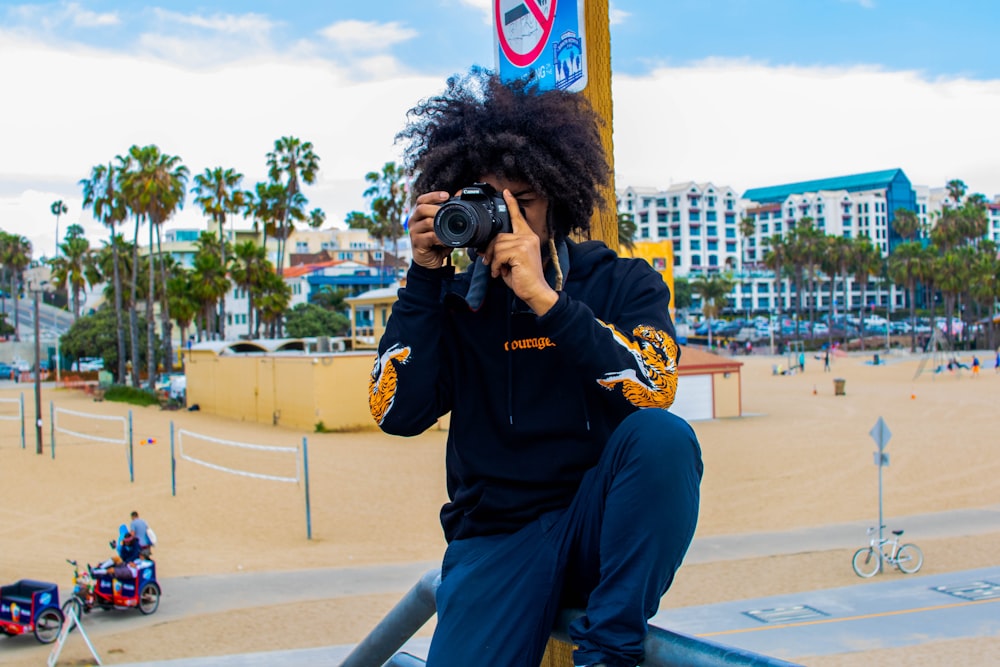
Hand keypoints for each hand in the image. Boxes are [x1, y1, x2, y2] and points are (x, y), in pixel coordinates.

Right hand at [408, 191, 452, 268]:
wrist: (429, 260)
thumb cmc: (436, 242)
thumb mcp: (442, 227)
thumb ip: (447, 217)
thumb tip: (461, 204)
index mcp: (419, 215)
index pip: (422, 200)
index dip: (433, 195)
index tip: (446, 195)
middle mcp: (414, 221)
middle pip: (421, 209)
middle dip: (436, 208)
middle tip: (448, 212)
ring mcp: (414, 232)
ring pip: (426, 222)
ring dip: (439, 224)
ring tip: (449, 227)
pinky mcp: (417, 243)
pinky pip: (428, 237)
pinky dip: (439, 237)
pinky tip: (445, 239)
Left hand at [482, 189, 557, 315]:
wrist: (535, 292)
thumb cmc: (523, 279)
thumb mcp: (510, 262)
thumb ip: (501, 251)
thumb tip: (484, 248)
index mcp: (528, 237)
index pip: (518, 217)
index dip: (511, 204)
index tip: (505, 192)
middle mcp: (529, 237)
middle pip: (499, 236)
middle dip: (490, 250)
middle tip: (489, 263)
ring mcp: (526, 243)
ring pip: (498, 245)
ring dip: (493, 260)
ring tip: (498, 270)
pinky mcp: (522, 251)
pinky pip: (500, 254)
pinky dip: (496, 265)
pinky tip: (500, 273)